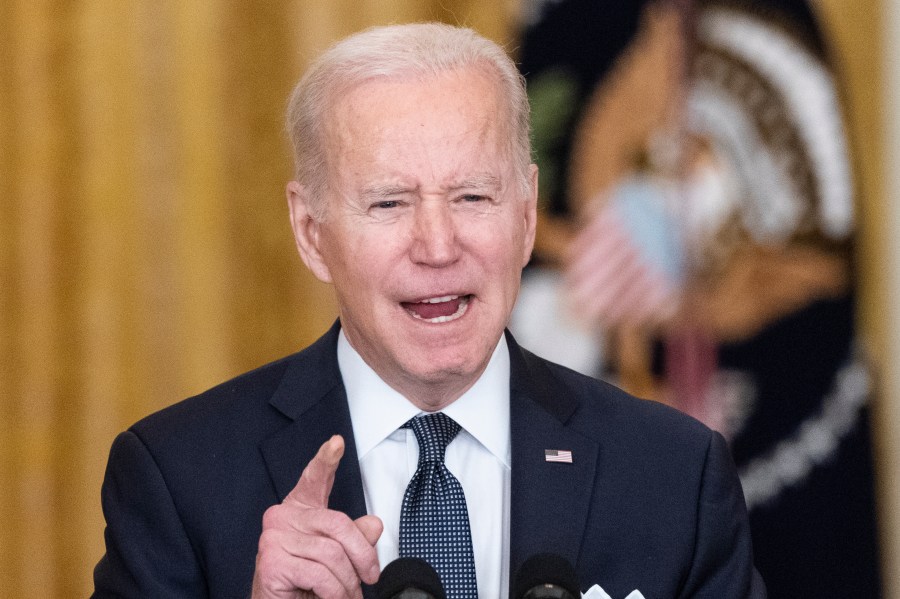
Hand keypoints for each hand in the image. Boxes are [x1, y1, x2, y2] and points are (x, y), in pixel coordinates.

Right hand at [252, 435, 383, 598]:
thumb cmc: (304, 585)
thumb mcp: (334, 558)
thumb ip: (354, 538)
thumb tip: (374, 525)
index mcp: (299, 509)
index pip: (314, 478)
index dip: (326, 460)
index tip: (337, 442)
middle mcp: (281, 516)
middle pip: (338, 524)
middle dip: (362, 555)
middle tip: (369, 578)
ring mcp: (273, 537)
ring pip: (331, 553)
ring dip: (347, 582)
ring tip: (348, 595)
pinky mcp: (271, 561)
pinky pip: (318, 573)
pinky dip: (334, 591)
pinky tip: (332, 598)